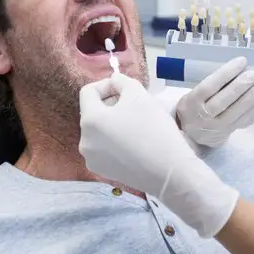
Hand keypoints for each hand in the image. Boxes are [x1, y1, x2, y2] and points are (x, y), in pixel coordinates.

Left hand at [79, 73, 239, 237]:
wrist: (169, 172)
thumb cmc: (153, 129)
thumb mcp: (139, 94)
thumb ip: (122, 81)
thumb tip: (114, 82)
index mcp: (89, 121)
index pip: (89, 92)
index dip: (107, 85)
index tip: (126, 90)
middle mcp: (84, 141)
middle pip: (93, 112)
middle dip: (112, 105)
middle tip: (135, 107)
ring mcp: (92, 159)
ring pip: (99, 131)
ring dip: (114, 123)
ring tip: (137, 125)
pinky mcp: (103, 172)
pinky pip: (105, 148)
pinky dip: (116, 141)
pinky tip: (135, 143)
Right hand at [175, 57, 253, 147]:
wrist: (191, 133)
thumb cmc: (194, 105)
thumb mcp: (192, 94)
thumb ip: (210, 84)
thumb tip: (236, 69)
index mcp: (192, 102)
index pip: (209, 87)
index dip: (225, 74)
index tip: (241, 62)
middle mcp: (203, 116)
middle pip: (222, 102)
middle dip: (239, 87)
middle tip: (253, 74)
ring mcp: (217, 126)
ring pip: (234, 114)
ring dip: (250, 100)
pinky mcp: (228, 132)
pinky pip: (243, 122)